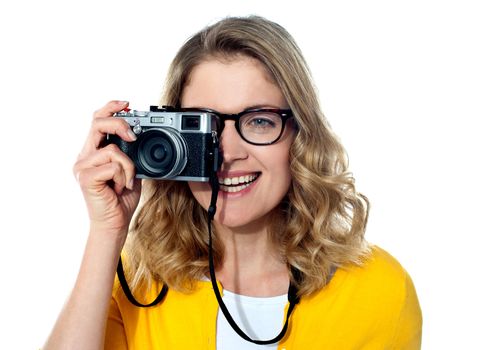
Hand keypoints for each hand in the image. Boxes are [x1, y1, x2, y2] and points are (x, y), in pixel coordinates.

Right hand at [73, 100, 140, 238]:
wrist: (114, 223)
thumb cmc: (122, 198)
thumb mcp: (130, 170)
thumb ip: (131, 153)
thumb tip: (141, 137)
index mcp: (94, 152)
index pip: (97, 120)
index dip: (111, 108)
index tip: (127, 103)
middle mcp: (85, 156)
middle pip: (98, 123)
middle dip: (120, 124)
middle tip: (134, 136)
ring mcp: (82, 167)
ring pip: (113, 149)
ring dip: (128, 167)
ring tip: (125, 183)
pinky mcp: (85, 177)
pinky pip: (113, 165)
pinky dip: (123, 177)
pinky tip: (119, 189)